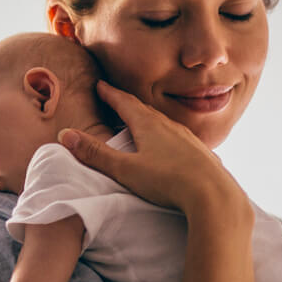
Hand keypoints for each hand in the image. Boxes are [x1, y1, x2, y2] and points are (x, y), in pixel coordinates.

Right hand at [58, 81, 246, 215]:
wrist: (214, 196)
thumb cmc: (168, 181)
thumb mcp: (125, 169)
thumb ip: (95, 154)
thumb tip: (66, 135)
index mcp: (149, 125)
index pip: (124, 102)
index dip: (110, 94)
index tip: (100, 85)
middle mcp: (169, 126)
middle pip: (144, 110)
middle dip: (128, 104)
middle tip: (116, 100)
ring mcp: (188, 139)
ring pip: (164, 123)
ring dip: (149, 120)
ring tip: (140, 124)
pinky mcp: (201, 154)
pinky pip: (179, 138)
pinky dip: (167, 137)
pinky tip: (170, 147)